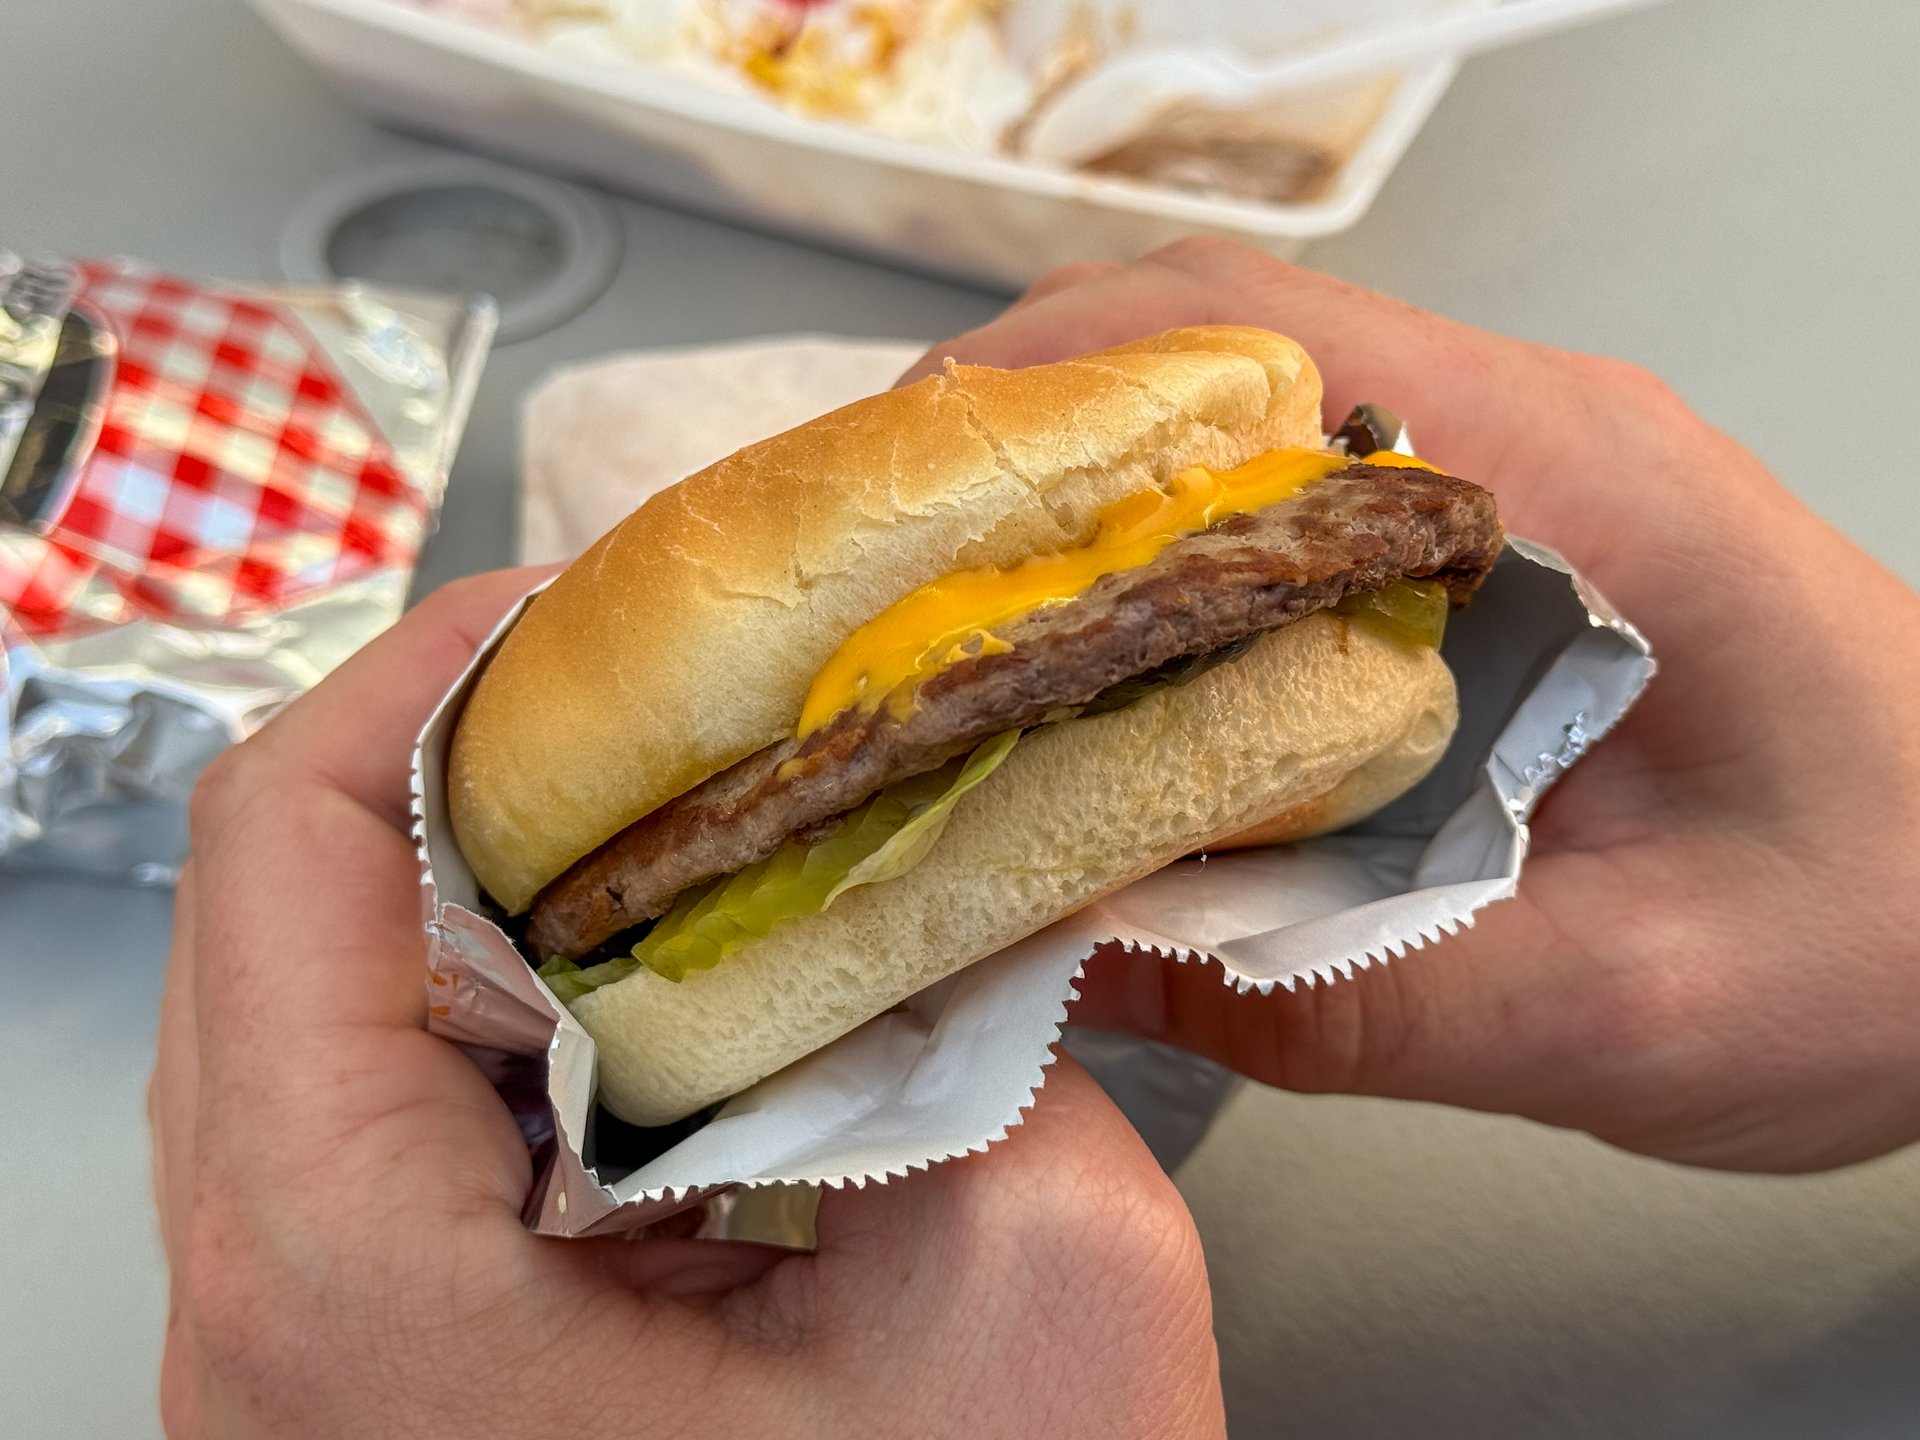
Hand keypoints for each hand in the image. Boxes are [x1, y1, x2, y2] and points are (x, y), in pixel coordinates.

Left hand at [150, 570, 1221, 1438]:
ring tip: (688, 827)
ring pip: (331, 1006)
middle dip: (495, 767)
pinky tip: (673, 992)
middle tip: (677, 702)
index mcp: (361, 1287)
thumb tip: (961, 834)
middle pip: (288, 906)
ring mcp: (304, 1356)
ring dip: (512, 888)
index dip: (444, 667)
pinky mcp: (374, 1373)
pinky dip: (522, 1010)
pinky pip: (386, 1116)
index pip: (285, 846)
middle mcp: (270, 1321)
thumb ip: (989, 1013)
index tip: (600, 603)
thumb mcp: (1035, 1282)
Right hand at [911, 239, 1919, 1173]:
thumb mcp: (1639, 1007)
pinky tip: (1089, 680)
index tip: (906, 500)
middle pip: (1213, 349)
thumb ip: (1367, 999)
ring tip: (939, 623)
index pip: (1263, 338)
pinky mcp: (1493, 560)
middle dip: (1018, 443)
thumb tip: (1089, 962)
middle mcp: (1528, 440)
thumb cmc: (1905, 940)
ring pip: (1238, 419)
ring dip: (1077, 502)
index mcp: (1570, 482)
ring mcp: (1510, 485)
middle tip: (874, 574)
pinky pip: (1288, 510)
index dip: (1051, 395)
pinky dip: (1159, 569)